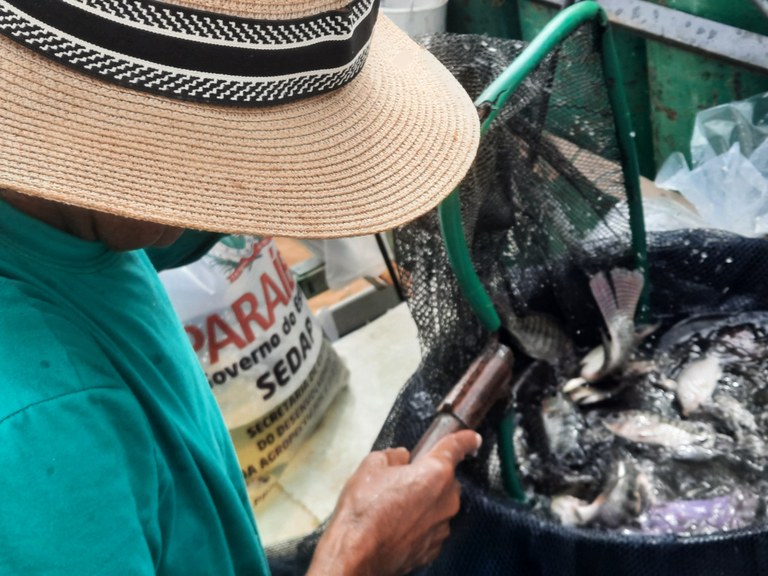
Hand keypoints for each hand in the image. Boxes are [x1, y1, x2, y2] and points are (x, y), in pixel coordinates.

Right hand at [307, 430, 481, 575]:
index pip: (457, 448)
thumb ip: (393, 456)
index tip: (472, 439)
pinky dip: (419, 525)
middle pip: (445, 480)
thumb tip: (400, 458)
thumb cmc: (365, 510)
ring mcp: (441, 527)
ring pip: (438, 506)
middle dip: (428, 477)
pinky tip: (396, 526)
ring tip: (394, 508)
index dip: (465, 440)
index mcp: (436, 473)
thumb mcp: (372, 465)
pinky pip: (431, 528)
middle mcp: (446, 500)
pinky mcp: (432, 549)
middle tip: (402, 481)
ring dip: (423, 503)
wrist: (356, 553)